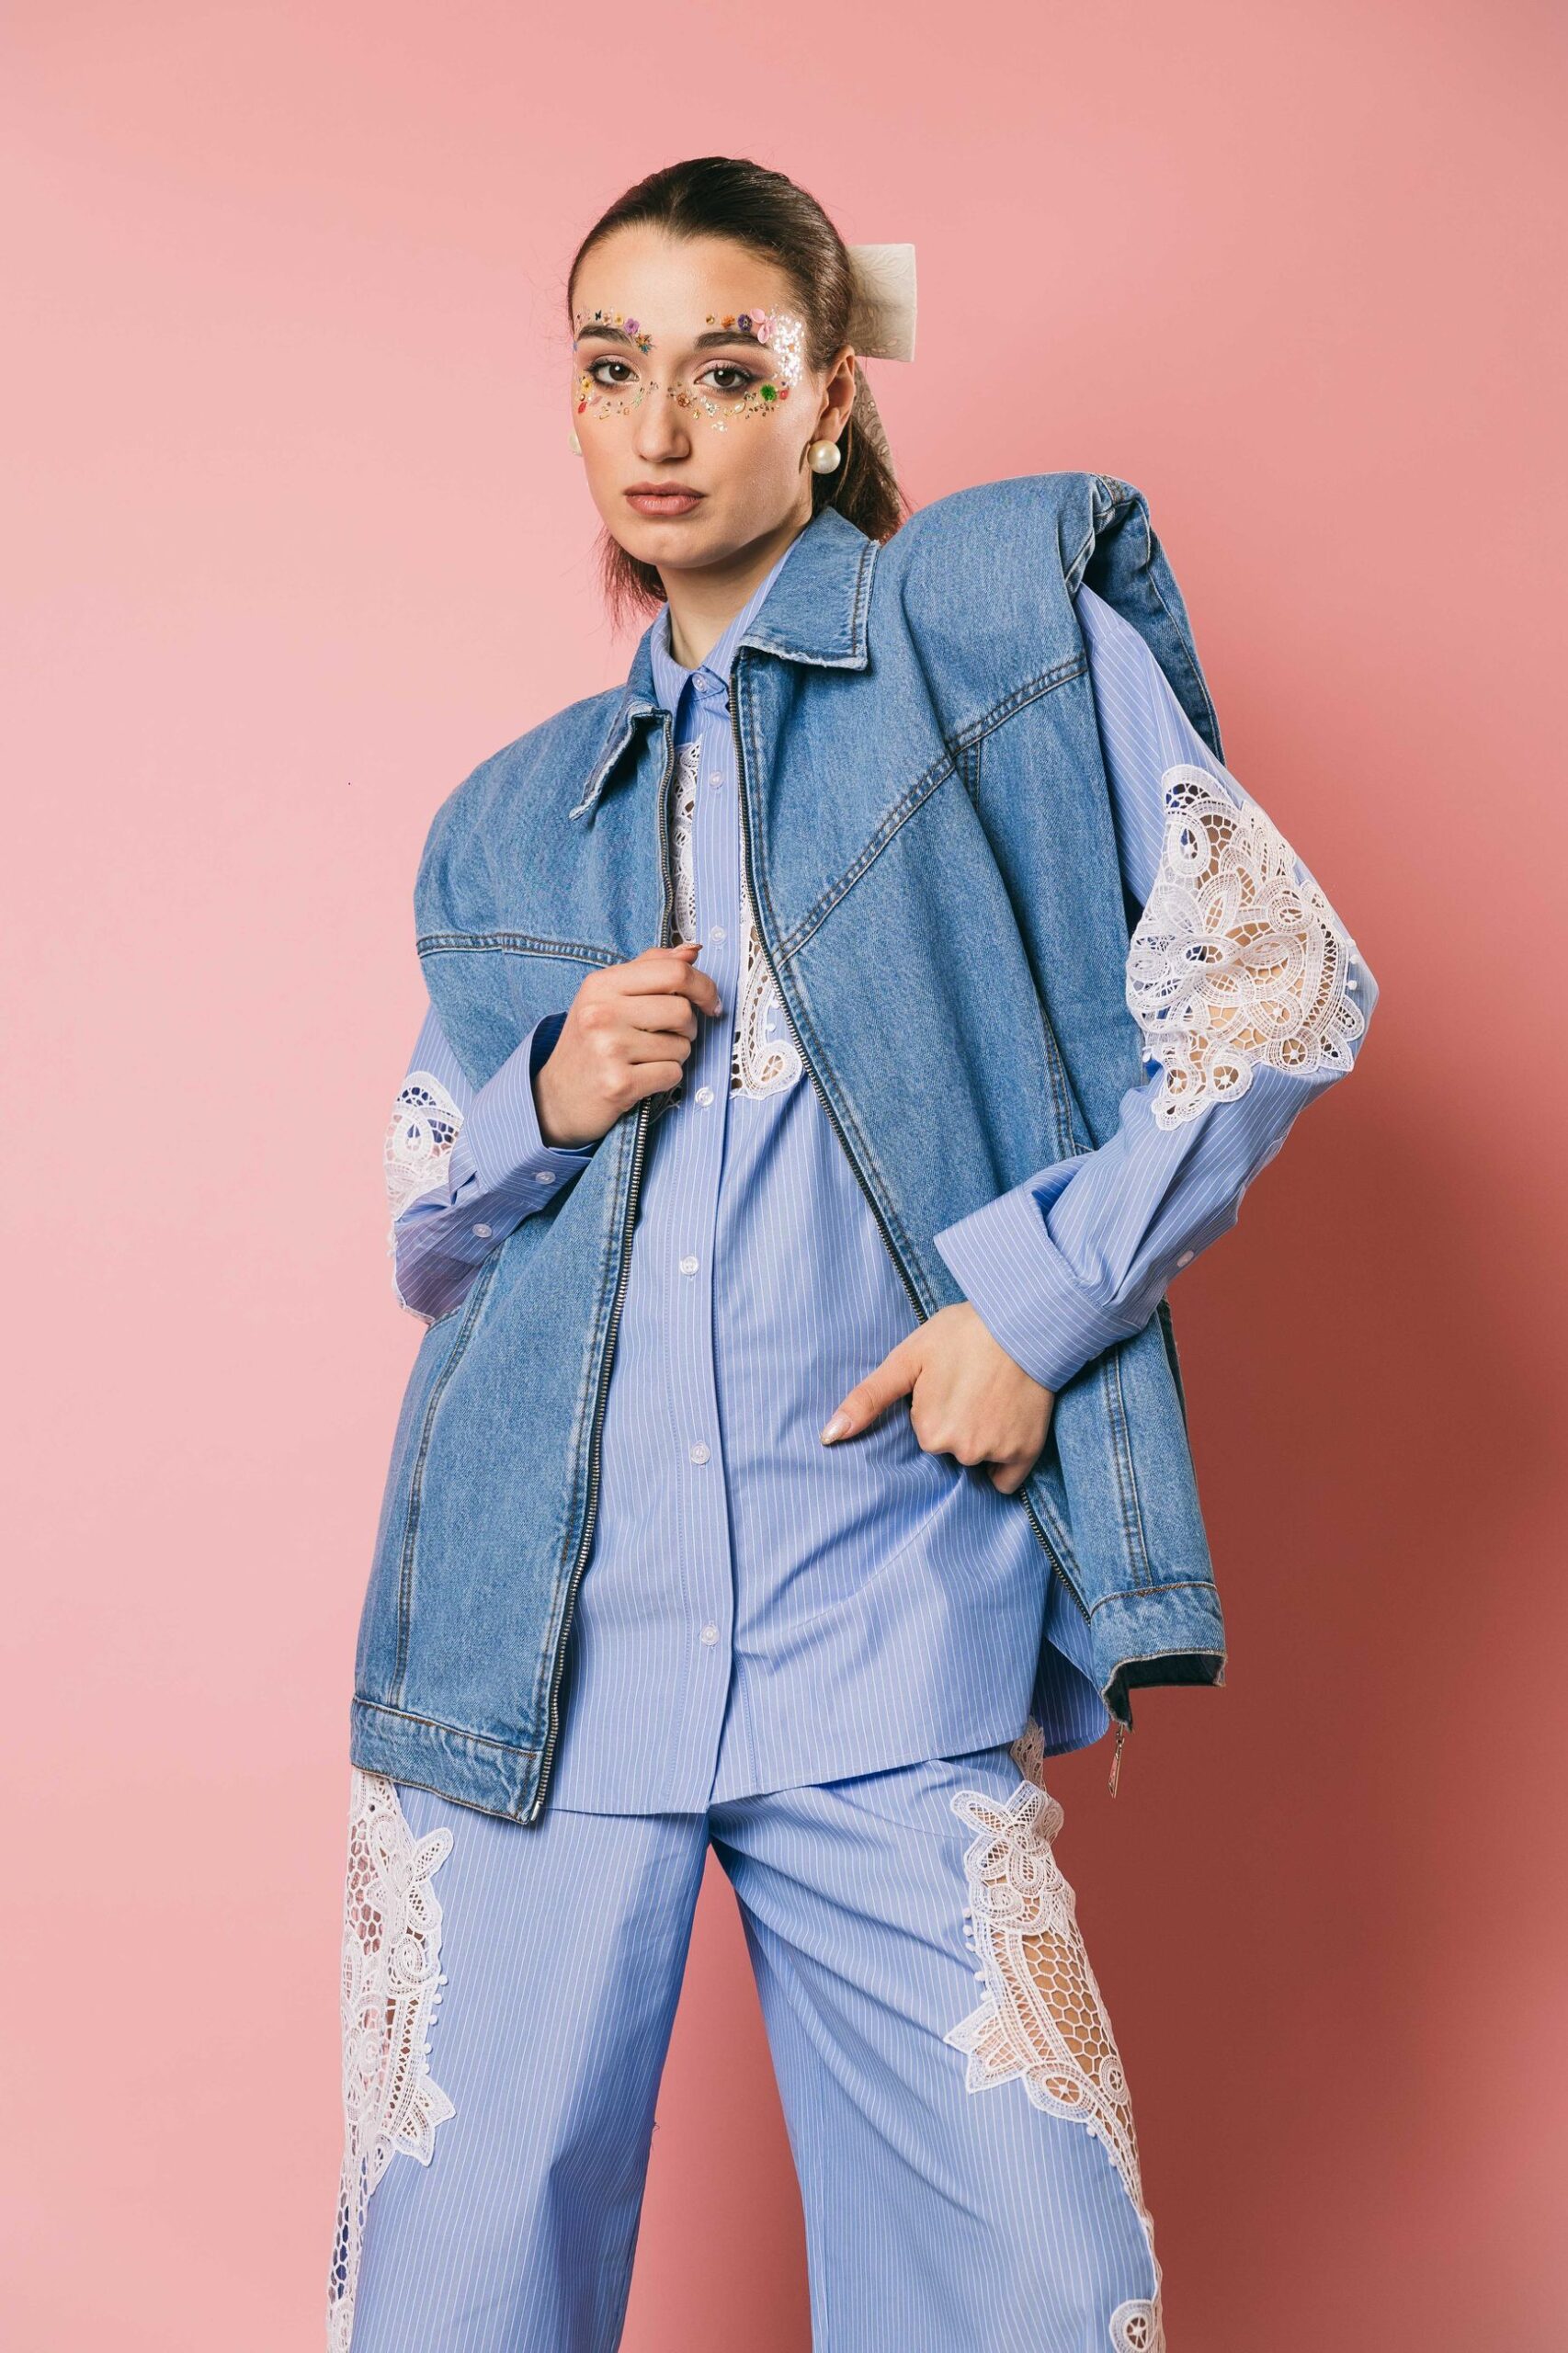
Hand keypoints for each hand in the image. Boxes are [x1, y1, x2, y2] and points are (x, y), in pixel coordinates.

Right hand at [534, 941, 721, 1146]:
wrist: (557, 1097)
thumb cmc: (590, 1042)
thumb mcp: (608, 996)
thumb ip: (650, 968)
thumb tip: (692, 950)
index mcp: (602, 984)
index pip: (673, 971)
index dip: (704, 986)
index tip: (710, 1003)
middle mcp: (602, 1012)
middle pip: (682, 1010)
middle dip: (688, 1028)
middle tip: (670, 1036)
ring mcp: (608, 1049)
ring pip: (681, 1046)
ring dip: (675, 1055)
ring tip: (647, 1058)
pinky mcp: (619, 1084)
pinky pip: (672, 1074)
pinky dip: (666, 1078)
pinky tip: (643, 1077)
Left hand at [819, 1301, 1054, 1494]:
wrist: (1025, 1321)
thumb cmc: (963, 1333)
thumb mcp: (907, 1359)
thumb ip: (868, 1399)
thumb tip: (827, 1437)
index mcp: (929, 1431)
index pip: (925, 1432)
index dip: (935, 1406)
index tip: (950, 1382)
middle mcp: (961, 1450)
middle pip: (949, 1448)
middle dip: (956, 1423)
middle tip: (973, 1386)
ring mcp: (996, 1453)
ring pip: (976, 1459)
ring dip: (981, 1438)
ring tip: (992, 1398)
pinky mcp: (1026, 1453)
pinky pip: (1006, 1480)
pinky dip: (1004, 1462)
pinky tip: (1006, 1427)